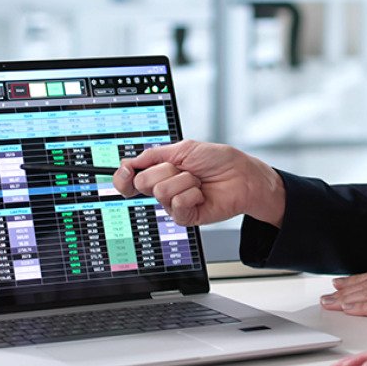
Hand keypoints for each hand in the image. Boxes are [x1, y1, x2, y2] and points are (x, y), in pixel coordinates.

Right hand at [112, 140, 284, 226]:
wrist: (242, 176)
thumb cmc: (218, 160)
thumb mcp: (183, 148)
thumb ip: (154, 155)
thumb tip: (130, 162)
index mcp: (159, 171)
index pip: (129, 178)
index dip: (124, 175)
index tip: (128, 170)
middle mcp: (163, 188)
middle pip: (144, 182)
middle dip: (166, 170)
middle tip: (184, 169)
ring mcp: (174, 204)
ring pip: (161, 191)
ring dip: (184, 180)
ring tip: (198, 181)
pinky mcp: (185, 217)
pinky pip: (177, 204)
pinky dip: (192, 194)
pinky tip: (201, 194)